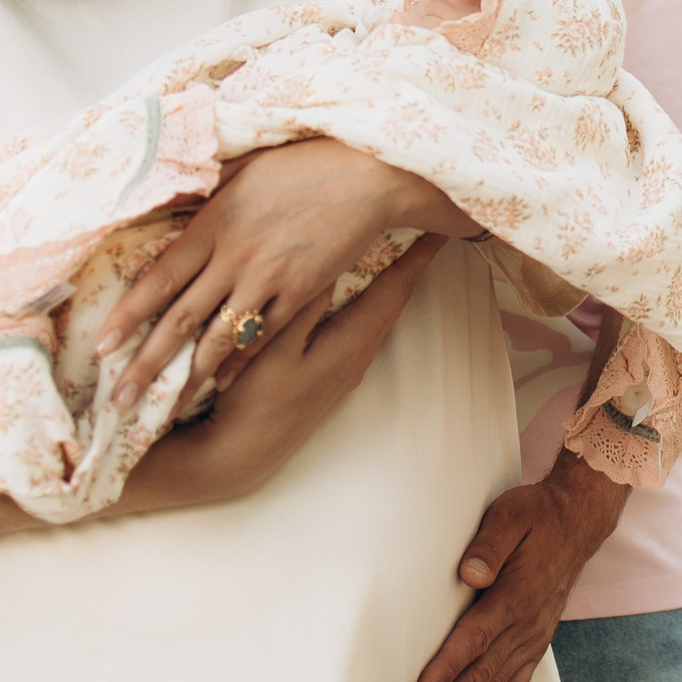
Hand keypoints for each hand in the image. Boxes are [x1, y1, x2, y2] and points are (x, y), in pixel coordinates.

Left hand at [98, 138, 477, 407]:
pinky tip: (218, 383)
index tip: (102, 345)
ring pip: (219, 338)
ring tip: (160, 405)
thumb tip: (172, 188)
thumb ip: (206, 185)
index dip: (128, 315)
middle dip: (144, 364)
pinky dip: (238, 363)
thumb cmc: (304, 161)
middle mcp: (235, 256)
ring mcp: (269, 279)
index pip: (159, 278)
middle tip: (116, 399)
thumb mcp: (244, 164)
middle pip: (180, 319)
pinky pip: (263, 337)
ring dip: (187, 376)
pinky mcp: (301, 293)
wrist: (367, 175)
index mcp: (214, 222)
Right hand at [145, 233, 445, 506]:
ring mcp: (346, 367)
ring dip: (390, 281)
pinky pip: (360, 324)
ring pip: (377, 313)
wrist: (241, 454)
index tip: (440, 228)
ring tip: (398, 248)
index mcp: (350, 343)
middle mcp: (358, 355)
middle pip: (393, 300)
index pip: (394, 290)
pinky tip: (356, 289)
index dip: (418, 258)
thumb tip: (331, 265)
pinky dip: (368, 299)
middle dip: (410, 264)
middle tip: (422, 227)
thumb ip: (303, 308)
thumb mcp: (275, 350)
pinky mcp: (331, 374)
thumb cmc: (255, 402)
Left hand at [406, 450, 630, 681]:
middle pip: (481, 673)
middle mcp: (526, 625)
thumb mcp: (511, 516)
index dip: (447, 667)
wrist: (578, 522)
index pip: (475, 638)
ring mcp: (533, 637)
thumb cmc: (537, 516)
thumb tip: (469, 573)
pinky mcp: (536, 642)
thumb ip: (490, 544)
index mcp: (516, 595)